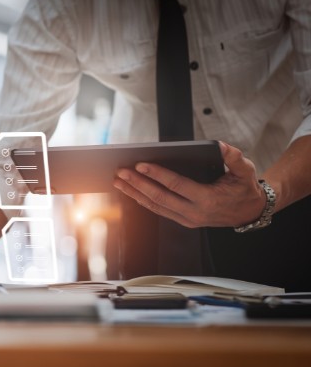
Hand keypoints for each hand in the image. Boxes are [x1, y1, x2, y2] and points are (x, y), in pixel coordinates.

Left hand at [112, 141, 265, 227]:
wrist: (249, 212)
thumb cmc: (244, 188)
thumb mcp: (245, 170)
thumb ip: (233, 157)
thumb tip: (219, 145)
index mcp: (208, 199)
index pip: (176, 185)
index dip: (157, 175)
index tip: (140, 164)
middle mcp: (195, 212)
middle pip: (160, 198)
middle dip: (138, 184)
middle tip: (120, 172)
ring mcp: (188, 219)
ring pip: (155, 206)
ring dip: (135, 193)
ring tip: (118, 180)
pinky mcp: (183, 221)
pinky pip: (159, 210)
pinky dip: (143, 200)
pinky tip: (130, 190)